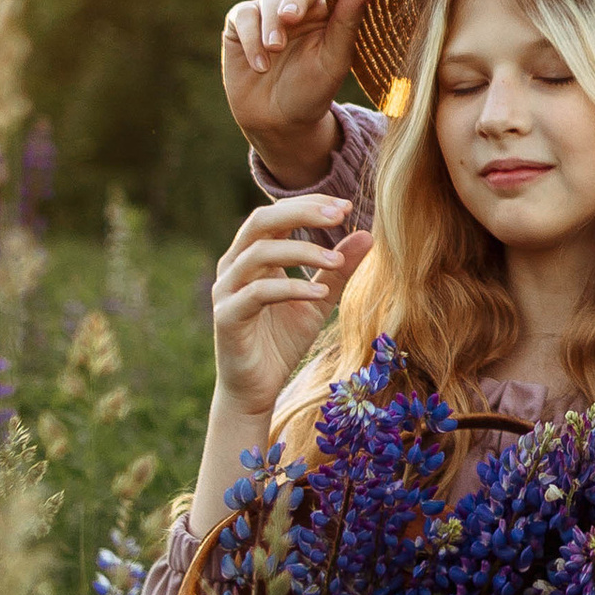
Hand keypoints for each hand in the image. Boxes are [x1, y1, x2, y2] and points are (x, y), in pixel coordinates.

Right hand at [210, 191, 366, 419]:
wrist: (255, 389)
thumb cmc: (282, 341)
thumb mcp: (318, 300)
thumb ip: (338, 269)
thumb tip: (367, 234)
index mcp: (252, 256)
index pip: (275, 215)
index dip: (308, 205)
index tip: (346, 206)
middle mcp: (234, 267)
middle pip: (261, 221)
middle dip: (301, 214)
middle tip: (339, 215)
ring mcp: (226, 291)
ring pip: (259, 254)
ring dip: (301, 251)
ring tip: (337, 261)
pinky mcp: (227, 317)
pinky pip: (258, 293)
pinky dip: (290, 288)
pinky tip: (319, 293)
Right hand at [221, 0, 375, 177]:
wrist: (278, 122)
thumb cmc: (312, 91)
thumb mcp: (333, 62)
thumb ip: (347, 24)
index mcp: (326, 12)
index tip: (310, 10)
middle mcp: (298, 7)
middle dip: (291, 0)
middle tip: (289, 19)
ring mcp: (268, 13)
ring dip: (270, 22)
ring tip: (274, 50)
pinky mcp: (241, 25)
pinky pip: (242, 15)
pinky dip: (250, 37)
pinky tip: (260, 64)